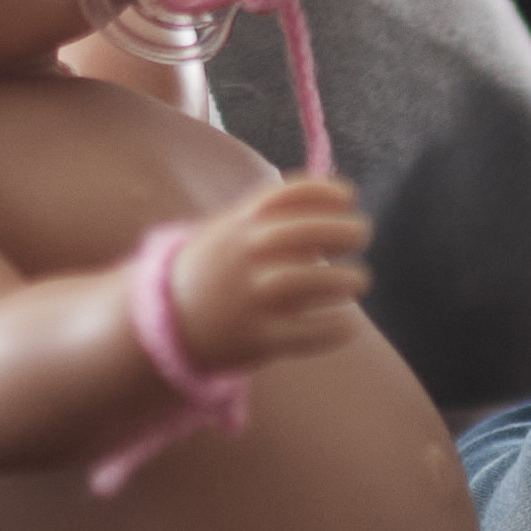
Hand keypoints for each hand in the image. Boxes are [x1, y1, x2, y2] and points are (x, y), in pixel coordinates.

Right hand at [160, 174, 372, 371]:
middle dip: (345, 230)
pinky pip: (311, 332)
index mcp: (241, 224)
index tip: (349, 196)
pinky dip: (338, 327)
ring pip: (314, 281)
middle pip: (307, 233)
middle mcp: (247, 256)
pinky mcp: (259, 338)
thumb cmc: (213, 269)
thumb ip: (271, 212)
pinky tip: (349, 323)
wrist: (168, 322)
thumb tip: (336, 199)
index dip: (327, 192)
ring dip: (347, 280)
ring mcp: (252, 297)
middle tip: (362, 233)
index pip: (290, 195)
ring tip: (359, 280)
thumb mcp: (229, 230)